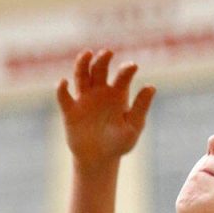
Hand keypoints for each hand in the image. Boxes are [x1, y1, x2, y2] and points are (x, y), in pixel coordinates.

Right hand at [57, 49, 154, 168]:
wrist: (99, 160)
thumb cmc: (119, 143)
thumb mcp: (132, 128)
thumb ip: (140, 108)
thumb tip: (151, 87)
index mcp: (118, 94)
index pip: (122, 75)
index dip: (127, 69)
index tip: (133, 67)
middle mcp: (100, 91)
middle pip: (100, 68)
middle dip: (103, 59)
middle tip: (108, 53)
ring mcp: (84, 99)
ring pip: (81, 75)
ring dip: (82, 63)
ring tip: (87, 54)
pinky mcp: (70, 110)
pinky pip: (63, 96)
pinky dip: (61, 88)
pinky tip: (64, 83)